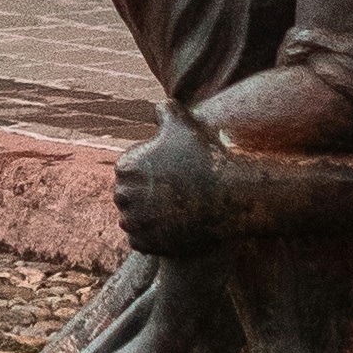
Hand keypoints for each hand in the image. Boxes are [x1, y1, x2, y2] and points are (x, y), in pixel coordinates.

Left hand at [111, 118, 234, 255]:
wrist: (229, 195)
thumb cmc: (206, 158)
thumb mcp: (185, 125)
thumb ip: (167, 110)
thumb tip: (159, 108)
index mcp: (127, 168)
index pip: (124, 173)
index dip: (139, 175)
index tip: (155, 177)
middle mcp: (126, 196)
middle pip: (124, 198)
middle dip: (138, 197)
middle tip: (159, 199)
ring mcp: (137, 222)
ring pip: (129, 221)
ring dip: (140, 220)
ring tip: (159, 217)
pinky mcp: (148, 244)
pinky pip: (138, 243)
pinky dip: (147, 240)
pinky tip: (161, 233)